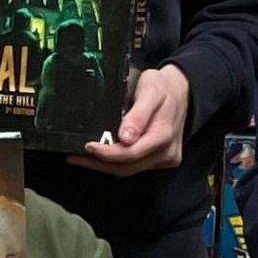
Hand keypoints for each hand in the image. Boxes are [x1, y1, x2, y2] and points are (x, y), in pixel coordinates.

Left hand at [70, 66, 189, 173]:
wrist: (181, 91)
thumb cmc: (162, 88)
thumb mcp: (151, 92)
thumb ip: (138, 115)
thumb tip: (125, 138)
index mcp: (163, 136)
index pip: (130, 153)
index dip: (107, 153)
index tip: (87, 146)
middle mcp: (166, 153)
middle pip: (127, 167)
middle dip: (99, 164)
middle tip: (75, 157)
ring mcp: (164, 159)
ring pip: (129, 170)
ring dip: (104, 166)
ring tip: (81, 158)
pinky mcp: (160, 160)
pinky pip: (135, 167)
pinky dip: (116, 163)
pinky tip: (100, 156)